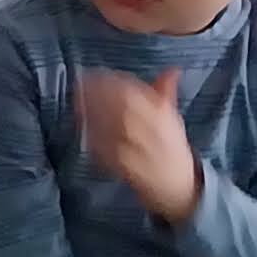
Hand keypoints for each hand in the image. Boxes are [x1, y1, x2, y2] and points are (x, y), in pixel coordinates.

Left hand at [79, 70, 204, 224]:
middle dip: (97, 93)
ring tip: (76, 101)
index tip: (94, 73)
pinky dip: (92, 136)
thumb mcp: (173, 120)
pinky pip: (105, 150)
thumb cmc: (172, 149)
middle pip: (120, 107)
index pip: (135, 93)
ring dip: (90, 112)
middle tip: (79, 84)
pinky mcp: (125, 168)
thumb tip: (173, 69)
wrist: (180, 188)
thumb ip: (166, 93)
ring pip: (110, 127)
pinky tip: (81, 126)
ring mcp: (138, 151)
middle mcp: (151, 132)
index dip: (112, 81)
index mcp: (164, 118)